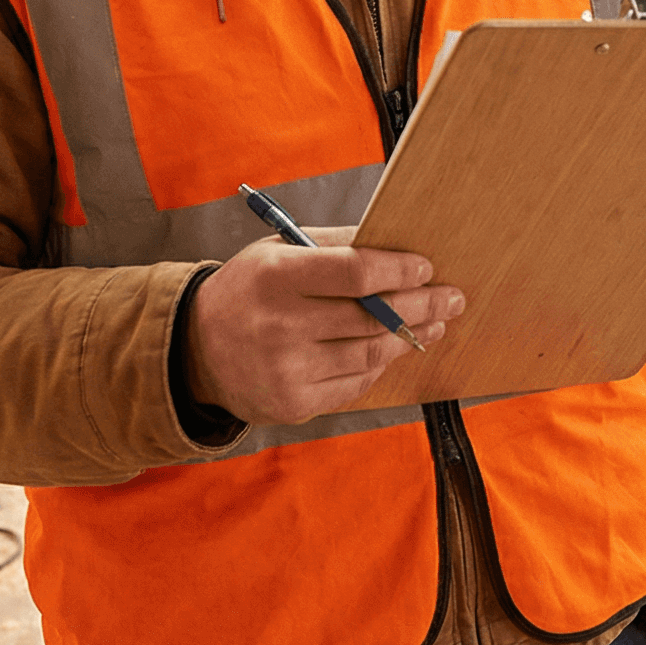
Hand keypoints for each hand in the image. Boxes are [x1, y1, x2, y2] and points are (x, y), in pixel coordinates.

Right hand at [181, 226, 463, 424]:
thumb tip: (394, 241)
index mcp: (276, 276)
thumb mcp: (275, 252)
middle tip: (451, 297)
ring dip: (411, 337)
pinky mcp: (294, 403)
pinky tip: (394, 349)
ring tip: (435, 323)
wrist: (194, 351)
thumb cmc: (246, 291)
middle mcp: (280, 325)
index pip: (356, 272)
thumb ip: (332, 245)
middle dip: (422, 305)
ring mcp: (287, 369)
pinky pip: (355, 382)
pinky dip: (380, 364)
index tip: (425, 267)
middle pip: (373, 316)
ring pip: (371, 353)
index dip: (399, 270)